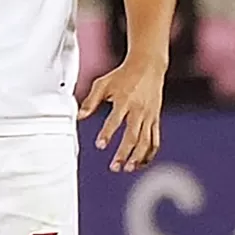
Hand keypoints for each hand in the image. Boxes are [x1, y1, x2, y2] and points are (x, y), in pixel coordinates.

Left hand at [79, 54, 165, 172]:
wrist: (148, 66)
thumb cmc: (123, 75)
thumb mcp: (103, 83)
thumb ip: (91, 101)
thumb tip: (79, 116)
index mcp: (125, 100)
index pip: (116, 120)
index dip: (107, 133)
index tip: (100, 145)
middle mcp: (139, 110)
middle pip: (133, 135)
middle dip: (124, 153)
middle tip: (115, 167)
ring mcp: (149, 116)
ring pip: (146, 141)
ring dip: (138, 157)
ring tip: (128, 169)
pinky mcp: (156, 119)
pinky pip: (155, 139)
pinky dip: (149, 153)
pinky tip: (140, 163)